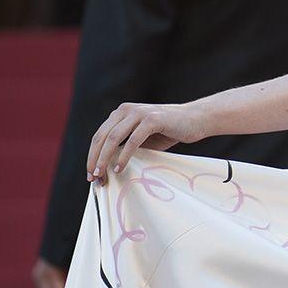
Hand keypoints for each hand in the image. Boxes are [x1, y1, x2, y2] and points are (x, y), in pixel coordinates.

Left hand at [87, 102, 206, 183]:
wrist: (196, 119)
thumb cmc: (169, 131)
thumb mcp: (143, 138)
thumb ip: (125, 146)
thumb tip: (107, 167)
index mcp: (121, 113)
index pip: (99, 135)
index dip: (92, 155)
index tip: (91, 174)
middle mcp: (127, 110)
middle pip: (102, 137)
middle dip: (95, 159)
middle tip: (94, 178)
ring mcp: (139, 113)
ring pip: (113, 138)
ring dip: (105, 159)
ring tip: (103, 175)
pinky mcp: (152, 119)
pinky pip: (132, 140)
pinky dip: (124, 156)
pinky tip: (120, 168)